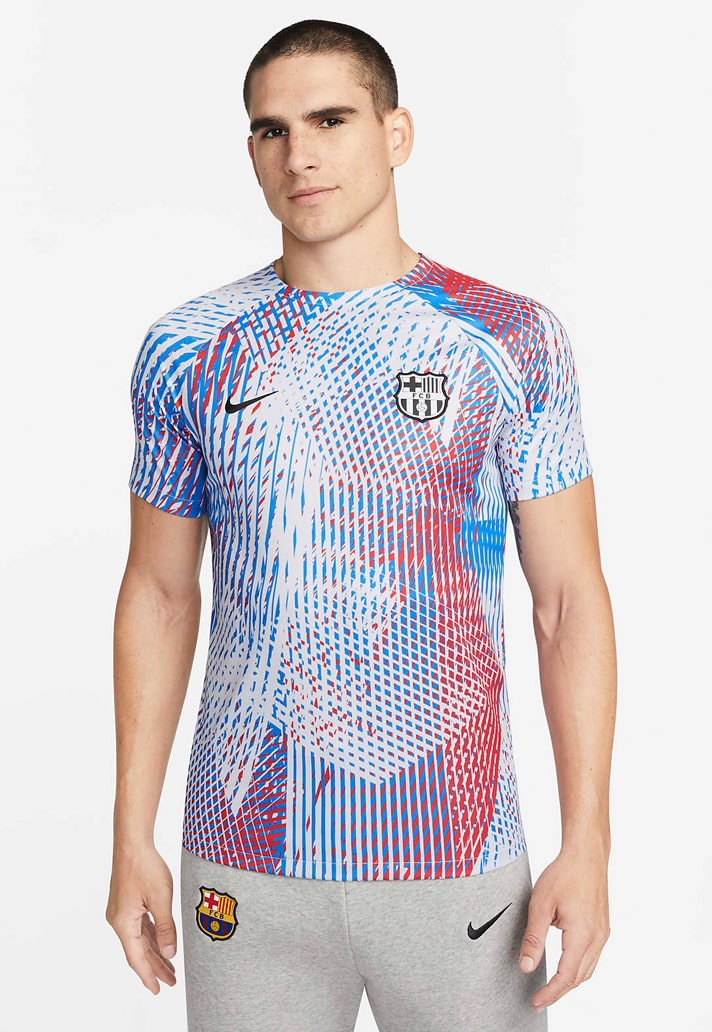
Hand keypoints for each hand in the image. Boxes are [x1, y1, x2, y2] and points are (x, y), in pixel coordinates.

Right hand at [106, 843, 177, 993]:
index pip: (136, 958)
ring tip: (169, 967)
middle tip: (171, 982)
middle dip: (154, 967)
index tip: (158, 990)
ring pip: (139, 939)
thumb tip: (169, 954)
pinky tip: (160, 943)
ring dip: (154, 952)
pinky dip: (150, 937)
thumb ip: (165, 928)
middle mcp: (119, 920)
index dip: (148, 975)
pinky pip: (139, 926)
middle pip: (138, 951)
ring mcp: (121, 911)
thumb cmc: (145, 867)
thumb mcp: (161, 899)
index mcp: (124, 923)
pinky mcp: (126, 903)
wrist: (132, 842)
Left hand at [519, 849, 609, 1009]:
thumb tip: (526, 966)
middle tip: (539, 997)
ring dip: (570, 980)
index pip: (567, 977)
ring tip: (550, 985)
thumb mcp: (540, 905)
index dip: (551, 993)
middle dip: (559, 990)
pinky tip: (565, 964)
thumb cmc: (564, 874)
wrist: (586, 854)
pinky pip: (592, 956)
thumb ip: (533, 938)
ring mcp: (603, 933)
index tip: (536, 1002)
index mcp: (583, 935)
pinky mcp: (602, 926)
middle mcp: (597, 938)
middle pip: (579, 977)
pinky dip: (578, 966)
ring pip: (588, 969)